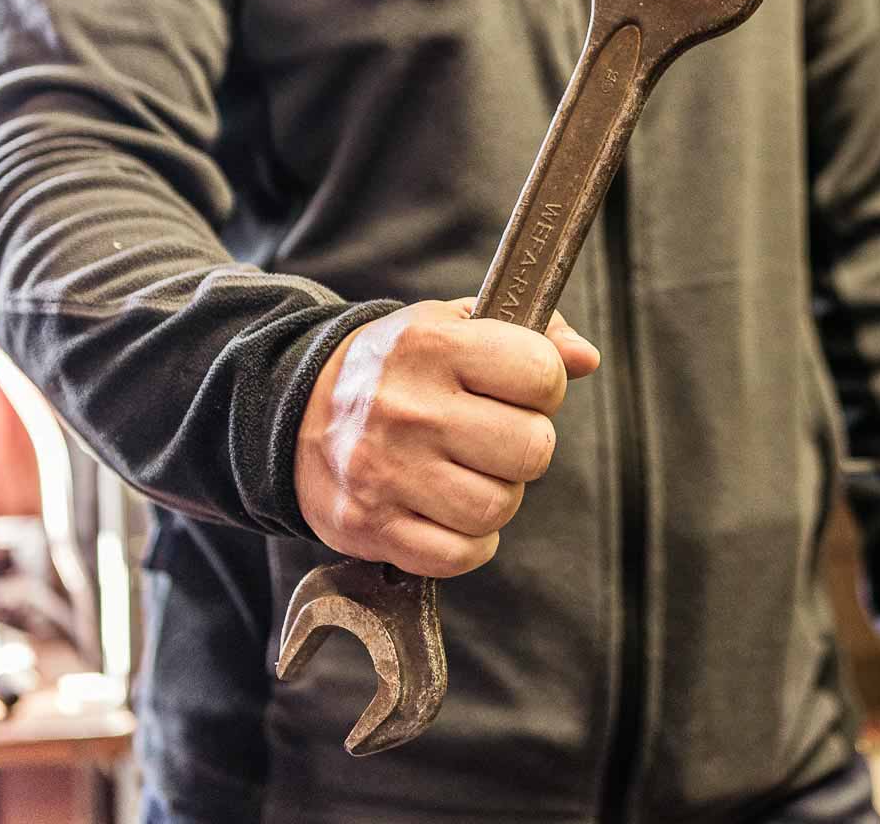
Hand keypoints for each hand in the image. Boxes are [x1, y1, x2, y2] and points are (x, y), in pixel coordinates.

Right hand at [295, 298, 599, 576]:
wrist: (294, 411)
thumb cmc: (397, 369)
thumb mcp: (454, 325)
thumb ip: (532, 333)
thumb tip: (585, 358)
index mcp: (431, 345)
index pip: (541, 373)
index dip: (544, 385)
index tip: (518, 389)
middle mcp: (407, 408)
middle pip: (531, 449)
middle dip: (525, 446)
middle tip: (494, 438)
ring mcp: (385, 472)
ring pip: (498, 507)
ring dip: (497, 496)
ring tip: (467, 473)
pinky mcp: (371, 527)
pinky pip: (460, 555)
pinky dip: (468, 542)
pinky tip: (447, 511)